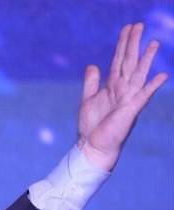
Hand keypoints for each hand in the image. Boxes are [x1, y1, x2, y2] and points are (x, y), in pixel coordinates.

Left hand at [78, 23, 167, 171]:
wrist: (93, 145)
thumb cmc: (92, 125)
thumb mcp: (88, 99)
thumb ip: (91, 82)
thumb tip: (93, 65)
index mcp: (112, 86)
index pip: (119, 60)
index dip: (123, 44)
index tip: (128, 28)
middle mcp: (123, 89)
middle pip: (129, 62)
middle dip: (133, 44)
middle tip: (138, 25)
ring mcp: (128, 98)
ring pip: (138, 74)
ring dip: (145, 58)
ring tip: (152, 43)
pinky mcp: (131, 110)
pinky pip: (144, 95)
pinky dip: (152, 86)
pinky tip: (162, 75)